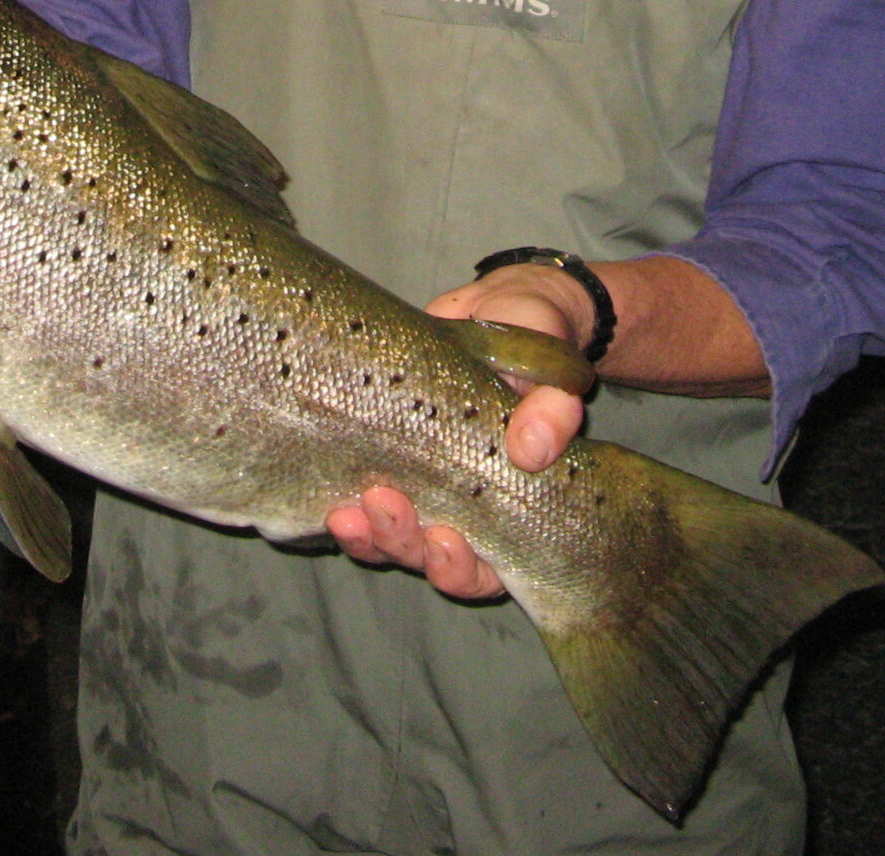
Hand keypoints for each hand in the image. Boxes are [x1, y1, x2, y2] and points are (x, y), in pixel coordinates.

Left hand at [322, 265, 589, 601]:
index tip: (446, 538)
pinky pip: (361, 508)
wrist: (497, 314)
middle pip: (430, 563)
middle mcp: (464, 513)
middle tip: (386, 504)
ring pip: (391, 543)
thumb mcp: (550, 373)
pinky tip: (331, 501)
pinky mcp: (384, 465)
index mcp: (511, 510)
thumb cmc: (533, 351)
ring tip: (349, 510)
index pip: (488, 570)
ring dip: (369, 536)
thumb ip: (552, 409)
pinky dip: (346, 514)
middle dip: (405, 545)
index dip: (462, 569)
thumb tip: (531, 451)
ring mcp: (422, 493)